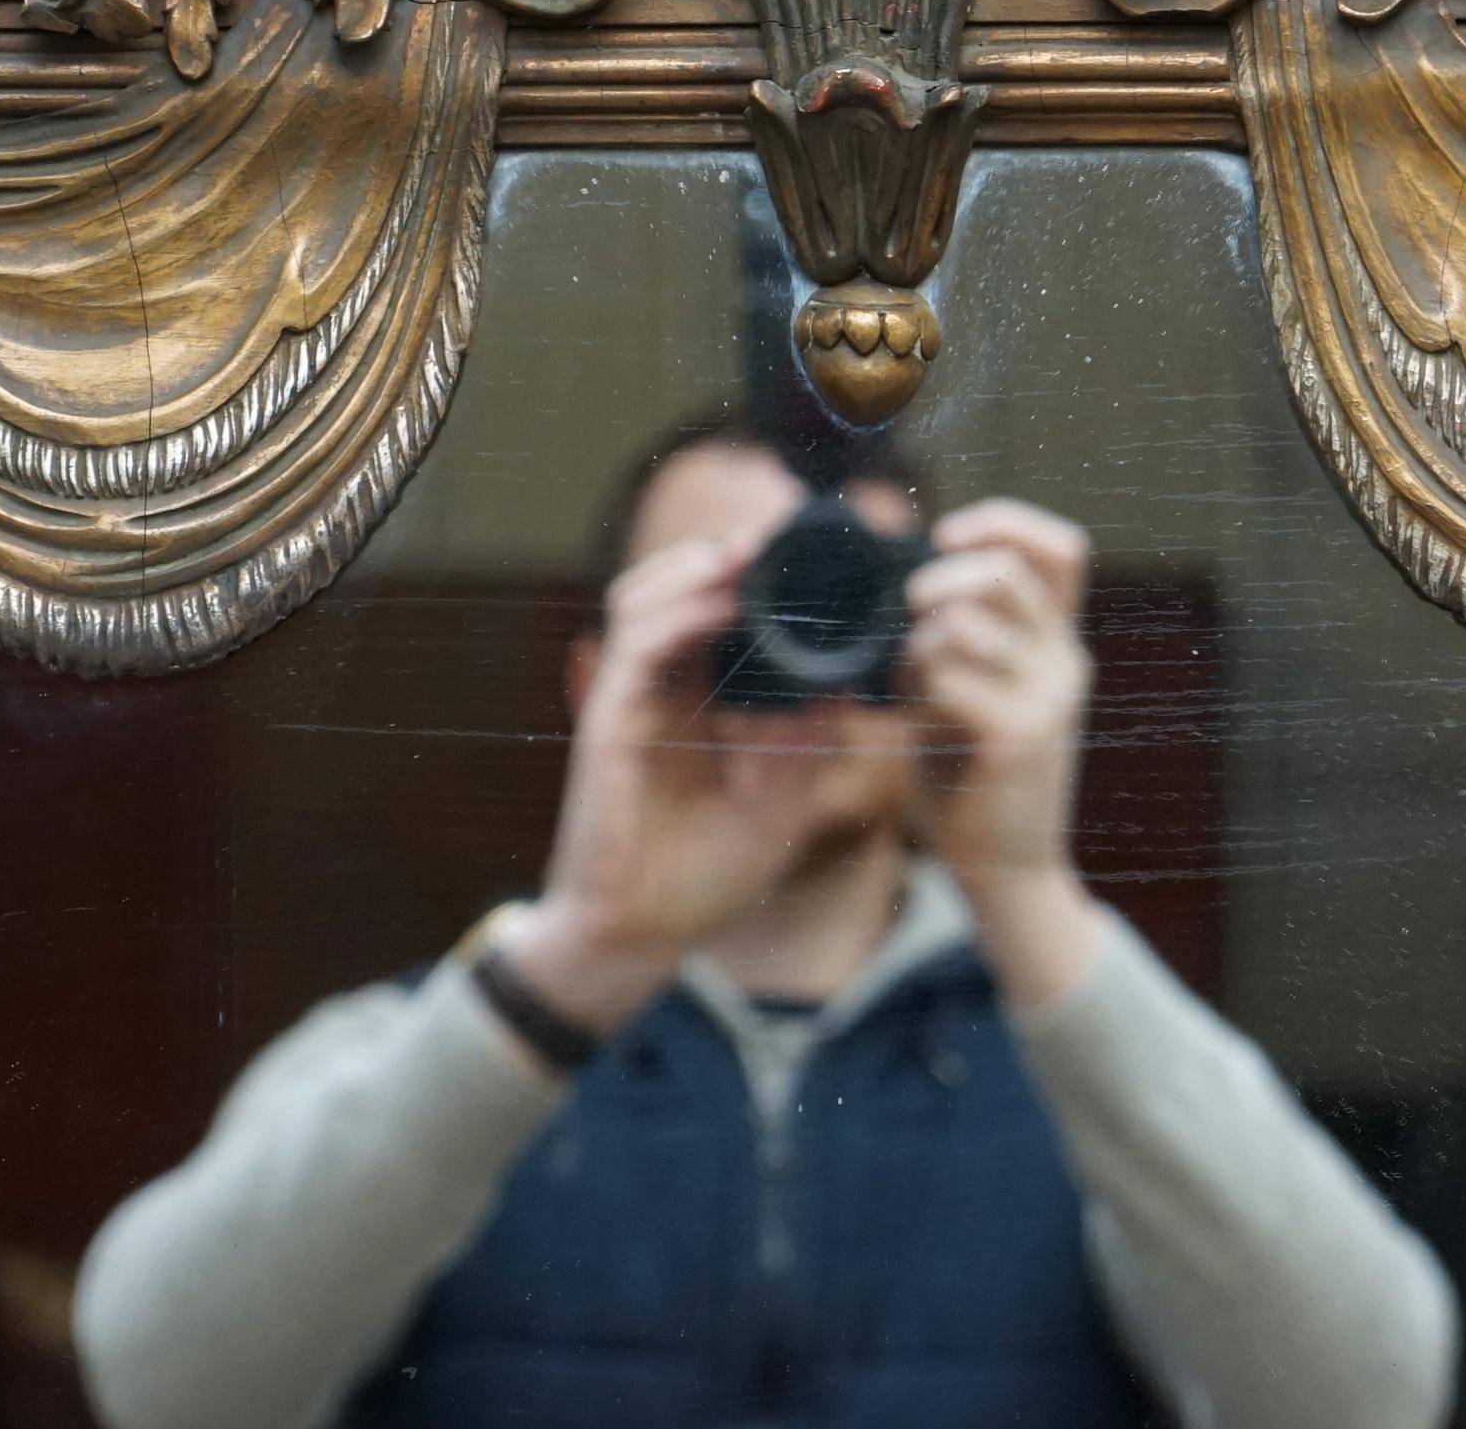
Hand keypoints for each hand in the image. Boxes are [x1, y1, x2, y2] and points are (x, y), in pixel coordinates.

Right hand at [498, 534, 857, 1034]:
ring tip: (750, 547)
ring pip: (646, 598)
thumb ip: (810, 737)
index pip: (719, 611)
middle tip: (785, 527)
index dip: (756, 573)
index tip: (815, 550)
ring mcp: (627, 700)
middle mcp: (658, 688)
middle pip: (678, 586)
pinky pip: (634, 648)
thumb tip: (857, 678)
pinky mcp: (607, 722)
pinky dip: (674, 613)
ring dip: (696, 565)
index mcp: (697, 700)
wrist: (642, 938)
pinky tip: (718, 598)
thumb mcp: (782, 798)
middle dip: (727, 550)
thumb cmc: (706, 876)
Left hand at [902, 499, 1106, 1009]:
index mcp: (1059, 642)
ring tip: (908, 677)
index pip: (1062, 549)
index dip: (1004, 523)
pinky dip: (915, 685)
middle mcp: (1066, 661)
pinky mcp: (1018, 738)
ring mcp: (1049, 699)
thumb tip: (903, 586)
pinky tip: (913, 714)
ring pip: (967, 621)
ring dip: (918, 639)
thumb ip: (956, 638)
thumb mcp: (973, 690)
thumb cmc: (974, 775)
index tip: (946, 536)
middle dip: (939, 578)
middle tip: (906, 612)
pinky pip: (949, 677)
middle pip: (1006, 571)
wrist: (1007, 869)